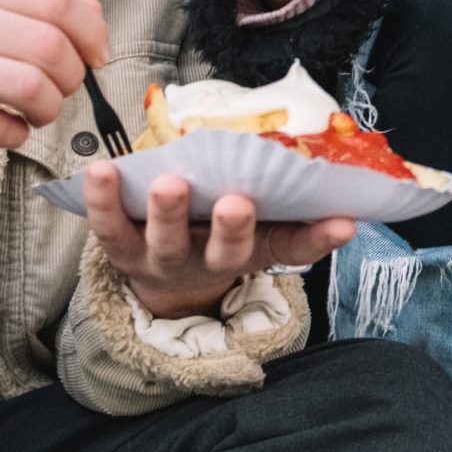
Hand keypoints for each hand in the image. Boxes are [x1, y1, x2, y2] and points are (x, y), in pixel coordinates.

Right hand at [0, 0, 105, 162]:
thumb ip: (24, 6)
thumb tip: (93, 14)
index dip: (90, 32)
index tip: (95, 57)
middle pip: (49, 47)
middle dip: (72, 79)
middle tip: (61, 92)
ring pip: (29, 86)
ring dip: (48, 109)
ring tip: (35, 113)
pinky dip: (15, 134)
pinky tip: (4, 129)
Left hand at [82, 165, 355, 319]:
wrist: (163, 281)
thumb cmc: (220, 241)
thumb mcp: (263, 239)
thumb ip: (303, 229)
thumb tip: (350, 219)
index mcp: (244, 256)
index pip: (285, 250)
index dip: (313, 240)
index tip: (341, 223)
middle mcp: (202, 262)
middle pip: (219, 253)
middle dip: (230, 229)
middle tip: (237, 202)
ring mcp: (158, 256)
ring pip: (162, 241)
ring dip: (167, 212)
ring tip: (170, 183)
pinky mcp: (119, 246)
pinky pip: (107, 225)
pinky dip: (102, 199)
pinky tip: (101, 170)